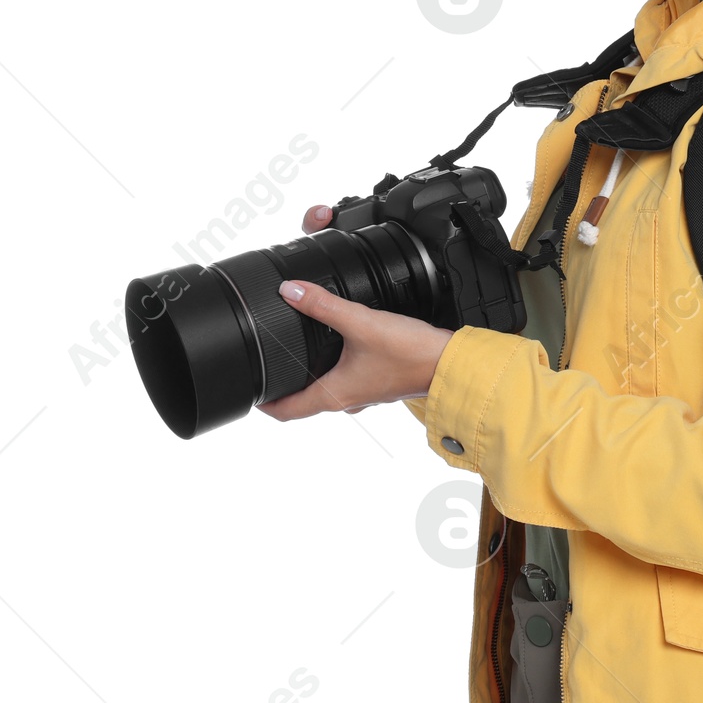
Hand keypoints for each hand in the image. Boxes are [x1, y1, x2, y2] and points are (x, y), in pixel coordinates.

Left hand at [257, 204, 454, 421]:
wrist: (450, 363)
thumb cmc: (410, 354)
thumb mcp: (360, 323)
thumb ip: (323, 305)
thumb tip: (290, 291)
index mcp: (334, 394)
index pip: (286, 411)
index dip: (264, 403)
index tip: (251, 391)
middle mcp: (347, 399)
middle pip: (306, 401)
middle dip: (287, 386)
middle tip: (272, 366)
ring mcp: (365, 392)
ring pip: (329, 390)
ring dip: (314, 376)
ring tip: (302, 354)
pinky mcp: (381, 382)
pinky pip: (350, 380)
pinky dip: (338, 368)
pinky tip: (343, 347)